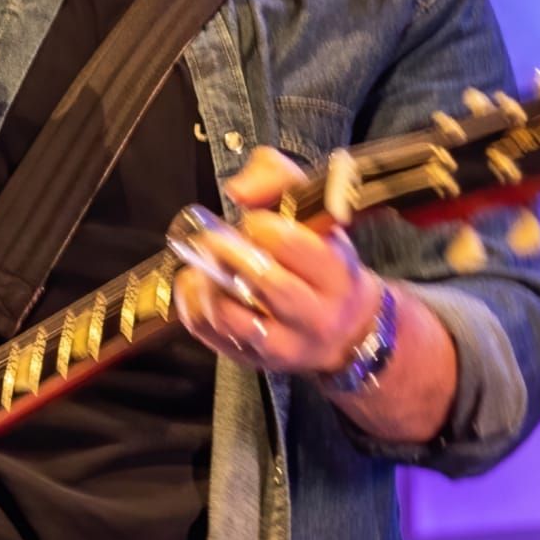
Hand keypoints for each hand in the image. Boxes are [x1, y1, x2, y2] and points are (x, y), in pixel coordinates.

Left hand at [174, 146, 381, 373]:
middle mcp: (316, 315)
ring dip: (208, 284)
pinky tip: (196, 283)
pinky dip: (193, 305)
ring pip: (235, 318)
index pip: (294, 245)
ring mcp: (284, 346)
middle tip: (212, 239)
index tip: (251, 219)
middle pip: (268, 284)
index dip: (263, 226)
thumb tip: (239, 190)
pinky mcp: (254, 361)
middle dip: (231, 254)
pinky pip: (211, 335)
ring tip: (204, 263)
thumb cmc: (325, 260)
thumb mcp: (318, 211)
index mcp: (337, 272)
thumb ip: (279, 178)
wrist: (347, 330)